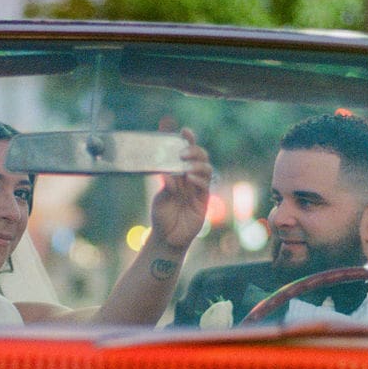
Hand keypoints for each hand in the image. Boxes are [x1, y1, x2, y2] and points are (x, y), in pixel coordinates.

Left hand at [149, 128, 211, 250]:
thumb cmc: (162, 218)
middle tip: (183, 152)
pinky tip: (190, 178)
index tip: (183, 131)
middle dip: (194, 150)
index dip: (187, 141)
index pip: (185, 153)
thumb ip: (166, 185)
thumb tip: (168, 171)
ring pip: (206, 168)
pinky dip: (199, 178)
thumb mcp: (161, 199)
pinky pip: (205, 185)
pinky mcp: (203, 200)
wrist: (167, 238)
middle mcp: (190, 179)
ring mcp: (198, 189)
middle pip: (200, 157)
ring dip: (197, 164)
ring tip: (186, 166)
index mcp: (178, 175)